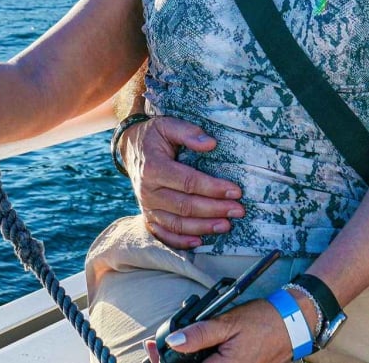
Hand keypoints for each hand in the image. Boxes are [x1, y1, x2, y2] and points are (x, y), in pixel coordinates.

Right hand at [123, 116, 243, 249]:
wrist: (130, 148)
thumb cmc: (153, 136)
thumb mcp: (168, 125)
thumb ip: (188, 132)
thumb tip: (211, 144)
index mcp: (153, 167)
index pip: (188, 182)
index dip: (213, 188)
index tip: (235, 191)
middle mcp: (148, 190)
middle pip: (185, 206)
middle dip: (214, 209)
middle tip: (238, 210)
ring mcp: (146, 206)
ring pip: (177, 223)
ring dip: (203, 227)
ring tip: (226, 226)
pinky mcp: (147, 215)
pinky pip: (163, 234)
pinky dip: (180, 241)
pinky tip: (199, 242)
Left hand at [146, 299, 291, 362]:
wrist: (290, 325)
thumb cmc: (262, 322)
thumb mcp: (228, 323)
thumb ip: (200, 334)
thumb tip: (173, 341)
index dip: (164, 362)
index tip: (151, 349)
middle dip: (169, 362)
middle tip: (152, 347)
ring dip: (181, 361)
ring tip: (164, 346)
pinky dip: (195, 359)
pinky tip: (185, 348)